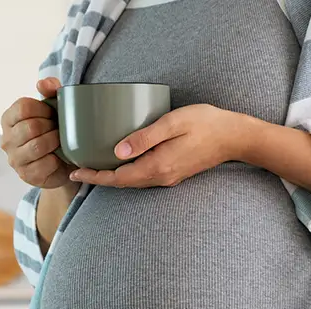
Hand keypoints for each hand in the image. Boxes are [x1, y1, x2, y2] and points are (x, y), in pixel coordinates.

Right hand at [0, 78, 75, 188]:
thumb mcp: (55, 109)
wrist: (64, 164)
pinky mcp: (26, 175)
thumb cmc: (55, 132)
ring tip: (60, 141)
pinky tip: (58, 158)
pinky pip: (43, 164)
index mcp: (9, 119)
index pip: (23, 107)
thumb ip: (51, 91)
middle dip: (51, 127)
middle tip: (59, 129)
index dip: (43, 109)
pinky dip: (55, 160)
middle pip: (31, 127)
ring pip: (37, 146)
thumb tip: (43, 83)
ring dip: (54, 142)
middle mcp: (7, 139)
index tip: (53, 114)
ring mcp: (14, 159)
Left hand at [69, 104, 253, 187]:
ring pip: (133, 181)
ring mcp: (169, 177)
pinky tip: (122, 162)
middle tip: (78, 168)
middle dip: (99, 178)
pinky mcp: (174, 172)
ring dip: (113, 177)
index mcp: (157, 167)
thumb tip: (117, 151)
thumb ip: (145, 137)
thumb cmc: (206, 124)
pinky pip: (144, 177)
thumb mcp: (173, 123)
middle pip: (123, 183)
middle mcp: (161, 177)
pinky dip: (127, 173)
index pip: (118, 178)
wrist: (235, 137)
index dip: (94, 176)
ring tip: (94, 166)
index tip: (75, 170)